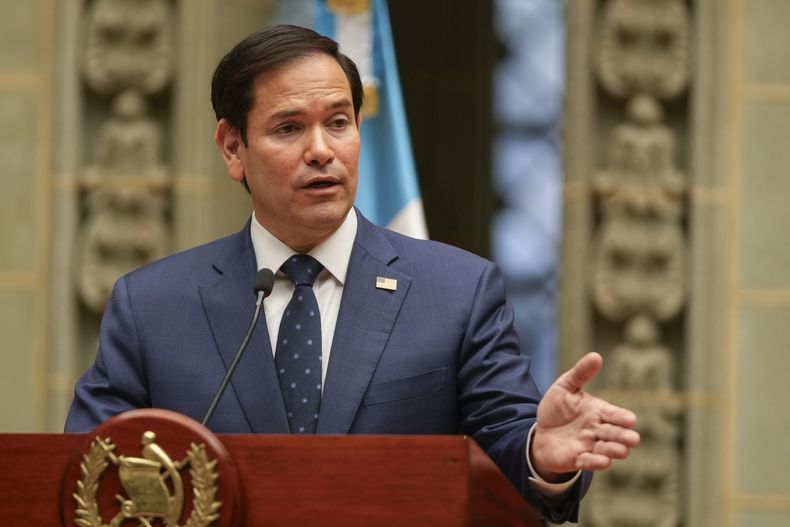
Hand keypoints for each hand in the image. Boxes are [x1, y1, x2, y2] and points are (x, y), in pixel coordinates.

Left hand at [530, 352, 639, 481]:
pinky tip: (603, 461)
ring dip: (615, 451)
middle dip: (624, 436)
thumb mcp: (565, 387)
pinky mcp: (578, 459)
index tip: (630, 419)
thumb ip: (581, 373)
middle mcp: (598, 429)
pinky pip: (590, 462)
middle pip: (616, 434)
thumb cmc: (557, 408)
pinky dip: (596, 462)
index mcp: (598, 411)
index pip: (615, 414)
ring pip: (608, 450)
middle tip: (632, 439)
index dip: (622, 417)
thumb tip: (596, 355)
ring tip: (622, 451)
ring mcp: (589, 445)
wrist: (540, 431)